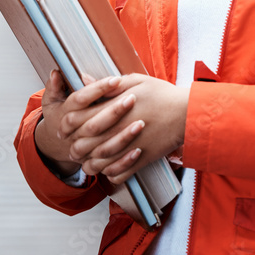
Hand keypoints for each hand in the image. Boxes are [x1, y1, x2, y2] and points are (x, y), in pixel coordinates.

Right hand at [34, 69, 140, 178]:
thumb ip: (56, 87)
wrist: (58, 143)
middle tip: (132, 98)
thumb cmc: (63, 115)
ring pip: (102, 148)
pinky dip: (124, 161)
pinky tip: (139, 150)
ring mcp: (82, 153)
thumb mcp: (53, 101)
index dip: (98, 89)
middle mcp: (73, 136)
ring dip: (123, 137)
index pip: (79, 100)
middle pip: (92, 125)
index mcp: (64, 115)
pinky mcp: (92, 165)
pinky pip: (109, 168)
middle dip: (114, 112)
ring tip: (141, 123)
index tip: (116, 80)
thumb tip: (56, 72)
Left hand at [70, 74, 188, 183]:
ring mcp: (127, 148)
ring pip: (95, 164)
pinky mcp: (139, 161)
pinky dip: (108, 173)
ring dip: (88, 162)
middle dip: (73, 144)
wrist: (187, 113)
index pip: (76, 119)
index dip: (67, 123)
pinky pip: (116, 175)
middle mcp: (116, 131)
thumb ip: (107, 84)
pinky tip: (108, 167)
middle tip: (73, 142)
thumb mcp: (134, 81)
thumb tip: (84, 79)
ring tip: (88, 157)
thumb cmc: (162, 95)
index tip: (67, 123)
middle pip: (81, 145)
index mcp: (112, 109)